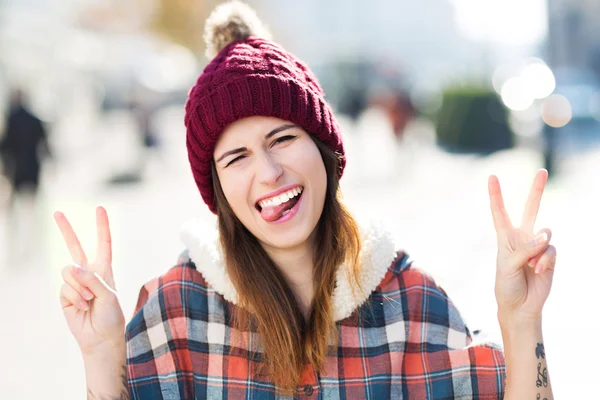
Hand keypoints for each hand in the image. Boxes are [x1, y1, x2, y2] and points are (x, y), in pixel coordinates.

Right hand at [55, 206, 124, 354]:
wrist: (100, 337)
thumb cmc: (110, 316)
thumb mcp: (108, 296)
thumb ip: (93, 279)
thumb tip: (72, 266)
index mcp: (105, 269)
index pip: (103, 243)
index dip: (102, 226)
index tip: (100, 208)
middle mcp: (89, 272)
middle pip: (75, 247)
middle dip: (66, 230)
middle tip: (57, 212)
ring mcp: (75, 283)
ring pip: (68, 272)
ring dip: (80, 287)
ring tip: (89, 300)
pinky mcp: (65, 294)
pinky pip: (65, 287)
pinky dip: (74, 297)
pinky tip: (82, 307)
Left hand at [488, 169, 556, 320]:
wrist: (520, 306)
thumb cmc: (507, 285)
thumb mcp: (508, 266)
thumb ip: (524, 249)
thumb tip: (545, 235)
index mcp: (505, 238)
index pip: (500, 212)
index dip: (496, 195)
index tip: (492, 176)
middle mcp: (522, 238)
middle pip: (531, 209)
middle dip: (537, 190)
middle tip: (542, 170)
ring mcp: (538, 246)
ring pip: (545, 233)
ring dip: (537, 250)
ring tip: (530, 266)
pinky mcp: (550, 256)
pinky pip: (551, 250)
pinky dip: (545, 260)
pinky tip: (538, 271)